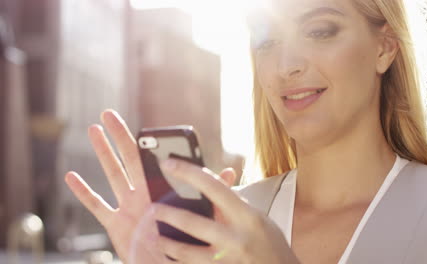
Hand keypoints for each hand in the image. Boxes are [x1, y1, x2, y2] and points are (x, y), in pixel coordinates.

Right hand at [64, 110, 240, 262]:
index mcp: (162, 189)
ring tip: (93, 130)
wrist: (169, 262)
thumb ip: (211, 192)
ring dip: (102, 153)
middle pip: (129, 159)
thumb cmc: (185, 240)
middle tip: (109, 113)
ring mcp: (127, 207)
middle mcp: (143, 193)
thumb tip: (230, 171)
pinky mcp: (116, 225)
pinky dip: (84, 192)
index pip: (153, 159)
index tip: (140, 124)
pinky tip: (71, 176)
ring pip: (112, 174)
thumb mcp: (200, 214)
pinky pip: (98, 206)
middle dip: (119, 136)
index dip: (146, 142)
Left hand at [144, 158, 300, 263]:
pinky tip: (166, 256)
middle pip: (193, 223)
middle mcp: (236, 239)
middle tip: (151, 208)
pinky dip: (177, 261)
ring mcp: (226, 261)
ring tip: (152, 235)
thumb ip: (234, 200)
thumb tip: (218, 175)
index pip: (213, 187)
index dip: (188, 172)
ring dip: (165, 243)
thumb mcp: (257, 218)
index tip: (169, 163)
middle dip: (167, 214)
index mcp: (247, 217)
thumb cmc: (271, 245)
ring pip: (185, 252)